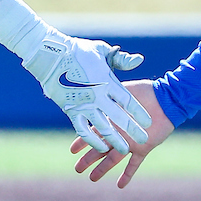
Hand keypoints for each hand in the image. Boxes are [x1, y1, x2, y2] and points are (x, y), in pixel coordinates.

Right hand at [24, 33, 151, 152]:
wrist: (51, 56)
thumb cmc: (78, 51)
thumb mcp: (103, 51)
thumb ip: (122, 59)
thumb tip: (139, 60)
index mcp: (107, 80)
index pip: (128, 101)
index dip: (139, 113)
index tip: (148, 122)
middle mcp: (97, 95)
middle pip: (119, 118)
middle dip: (133, 130)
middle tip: (144, 139)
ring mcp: (83, 105)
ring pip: (102, 128)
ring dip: (115, 140)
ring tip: (125, 149)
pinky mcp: (70, 110)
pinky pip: (83, 130)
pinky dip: (92, 140)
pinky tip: (101, 147)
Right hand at [70, 79, 173, 187]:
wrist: (166, 99)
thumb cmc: (145, 92)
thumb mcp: (123, 92)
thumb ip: (110, 97)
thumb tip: (93, 95)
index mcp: (111, 120)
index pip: (93, 133)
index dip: (82, 141)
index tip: (72, 150)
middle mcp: (119, 133)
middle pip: (99, 149)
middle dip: (87, 159)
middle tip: (77, 169)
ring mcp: (130, 142)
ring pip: (112, 159)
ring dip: (102, 169)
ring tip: (91, 179)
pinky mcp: (143, 148)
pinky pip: (134, 164)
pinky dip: (128, 174)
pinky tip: (120, 185)